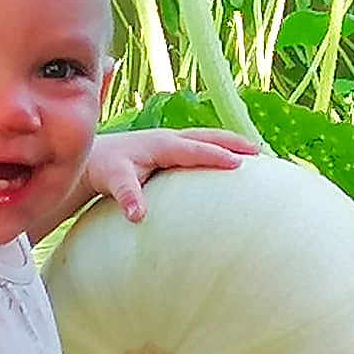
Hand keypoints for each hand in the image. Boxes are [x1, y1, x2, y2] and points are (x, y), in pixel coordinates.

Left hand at [85, 128, 259, 221]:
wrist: (94, 156)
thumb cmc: (105, 169)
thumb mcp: (114, 181)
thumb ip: (127, 196)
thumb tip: (138, 217)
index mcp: (161, 144)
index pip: (194, 150)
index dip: (217, 156)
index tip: (240, 164)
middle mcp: (169, 138)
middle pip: (207, 137)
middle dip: (233, 143)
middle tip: (259, 152)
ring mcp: (171, 140)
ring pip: (206, 138)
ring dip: (229, 142)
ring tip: (254, 152)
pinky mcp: (170, 147)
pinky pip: (200, 145)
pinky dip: (217, 148)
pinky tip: (230, 161)